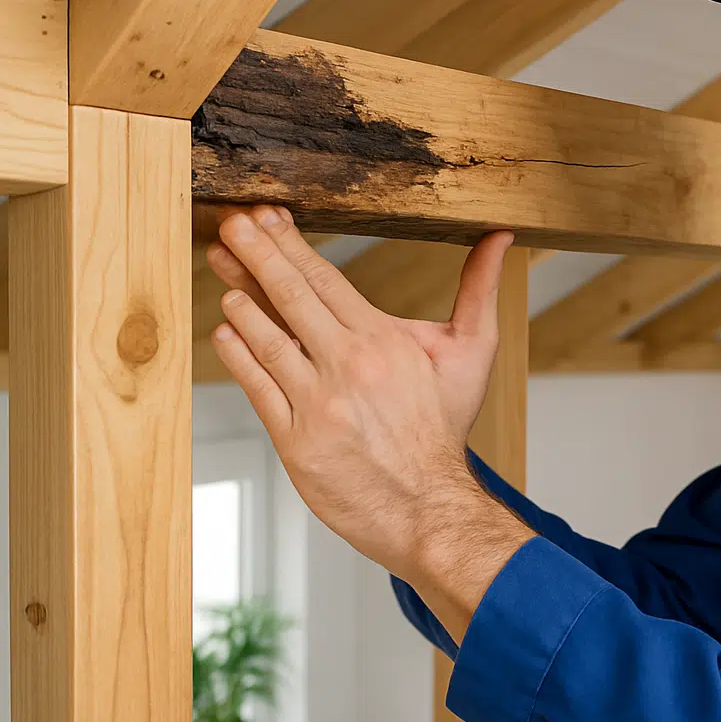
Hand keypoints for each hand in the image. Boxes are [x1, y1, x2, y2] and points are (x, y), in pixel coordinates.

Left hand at [206, 206, 530, 601]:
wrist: (429, 504)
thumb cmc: (444, 427)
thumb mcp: (473, 351)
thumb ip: (481, 289)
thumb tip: (500, 237)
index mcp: (383, 341)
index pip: (327, 279)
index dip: (290, 244)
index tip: (266, 217)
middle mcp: (347, 366)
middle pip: (291, 298)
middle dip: (256, 255)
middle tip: (230, 225)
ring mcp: (317, 403)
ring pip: (268, 340)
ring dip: (241, 300)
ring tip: (220, 267)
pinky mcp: (295, 440)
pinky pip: (258, 389)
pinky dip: (239, 357)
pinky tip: (226, 331)